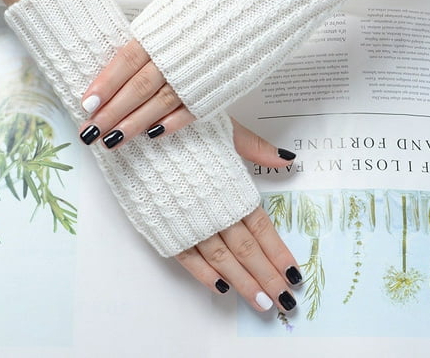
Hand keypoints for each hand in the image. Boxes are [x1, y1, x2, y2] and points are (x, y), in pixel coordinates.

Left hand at [78, 0, 194, 147]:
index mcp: (168, 25)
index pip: (126, 60)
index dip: (105, 83)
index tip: (85, 103)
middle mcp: (182, 53)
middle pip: (138, 89)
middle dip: (112, 113)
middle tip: (89, 134)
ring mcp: (205, 72)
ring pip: (162, 105)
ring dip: (135, 125)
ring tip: (113, 142)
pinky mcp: (226, 83)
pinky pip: (196, 108)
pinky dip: (175, 123)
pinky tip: (156, 134)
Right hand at [176, 119, 301, 312]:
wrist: (135, 131)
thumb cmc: (181, 125)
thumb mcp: (223, 128)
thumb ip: (255, 147)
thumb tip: (287, 161)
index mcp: (230, 186)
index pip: (261, 227)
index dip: (278, 252)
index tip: (294, 274)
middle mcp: (213, 208)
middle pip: (246, 250)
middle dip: (267, 277)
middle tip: (286, 301)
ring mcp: (188, 221)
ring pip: (221, 259)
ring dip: (242, 283)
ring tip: (261, 303)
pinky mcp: (164, 226)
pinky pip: (187, 256)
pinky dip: (203, 274)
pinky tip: (220, 288)